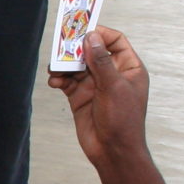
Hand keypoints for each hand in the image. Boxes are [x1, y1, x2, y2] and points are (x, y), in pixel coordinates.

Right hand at [46, 26, 150, 168]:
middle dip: (76, 49)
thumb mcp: (113, 87)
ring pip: (76, 65)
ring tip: (55, 68)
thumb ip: (100, 61)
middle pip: (91, 51)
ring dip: (64, 65)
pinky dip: (60, 79)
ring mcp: (95, 85)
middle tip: (61, 47)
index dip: (100, 34)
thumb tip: (91, 37)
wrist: (112, 152)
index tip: (83, 31)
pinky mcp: (80, 96)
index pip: (115, 41)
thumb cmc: (123, 121)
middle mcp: (111, 73)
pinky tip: (55, 82)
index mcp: (128, 68)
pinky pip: (67, 81)